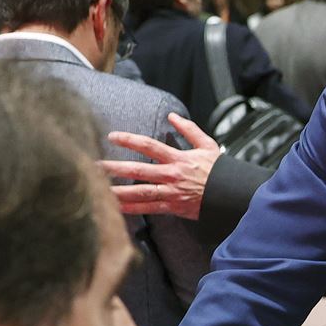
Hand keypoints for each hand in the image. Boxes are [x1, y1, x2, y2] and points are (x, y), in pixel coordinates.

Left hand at [102, 113, 220, 219]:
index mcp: (178, 158)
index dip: (130, 140)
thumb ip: (189, 130)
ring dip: (118, 191)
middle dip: (114, 168)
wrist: (232, 194)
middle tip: (93, 165)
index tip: (113, 136)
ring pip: (140, 191)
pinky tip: (117, 208)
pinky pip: (149, 208)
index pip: (149, 145)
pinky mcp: (173, 207)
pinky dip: (132, 209)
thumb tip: (173, 116)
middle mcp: (172, 175)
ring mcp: (171, 192)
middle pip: (138, 170)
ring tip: (98, 189)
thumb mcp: (207, 145)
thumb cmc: (220, 171)